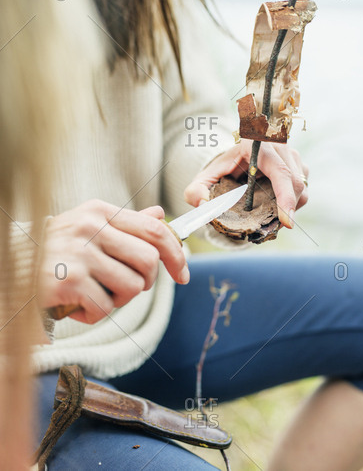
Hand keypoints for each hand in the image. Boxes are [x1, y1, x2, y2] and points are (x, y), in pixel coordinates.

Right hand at [39, 199, 188, 323]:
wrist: (12, 267)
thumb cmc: (55, 250)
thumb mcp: (89, 227)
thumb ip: (125, 224)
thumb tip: (159, 214)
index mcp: (99, 212)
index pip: (154, 230)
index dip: (176, 254)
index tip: (182, 275)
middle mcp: (90, 227)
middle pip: (149, 261)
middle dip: (144, 282)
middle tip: (123, 288)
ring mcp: (79, 252)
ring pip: (132, 287)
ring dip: (117, 301)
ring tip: (94, 294)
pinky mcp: (68, 280)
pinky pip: (105, 307)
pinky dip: (94, 315)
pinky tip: (76, 306)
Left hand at [184, 140, 308, 228]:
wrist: (234, 160)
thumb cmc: (221, 170)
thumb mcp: (204, 179)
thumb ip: (195, 191)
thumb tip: (202, 203)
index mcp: (256, 144)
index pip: (279, 170)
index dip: (285, 196)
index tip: (286, 221)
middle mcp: (278, 144)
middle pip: (294, 181)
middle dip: (288, 208)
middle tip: (277, 226)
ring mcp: (291, 153)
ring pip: (301, 187)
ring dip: (289, 206)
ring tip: (270, 210)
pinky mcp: (299, 164)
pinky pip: (303, 188)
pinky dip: (292, 202)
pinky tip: (276, 203)